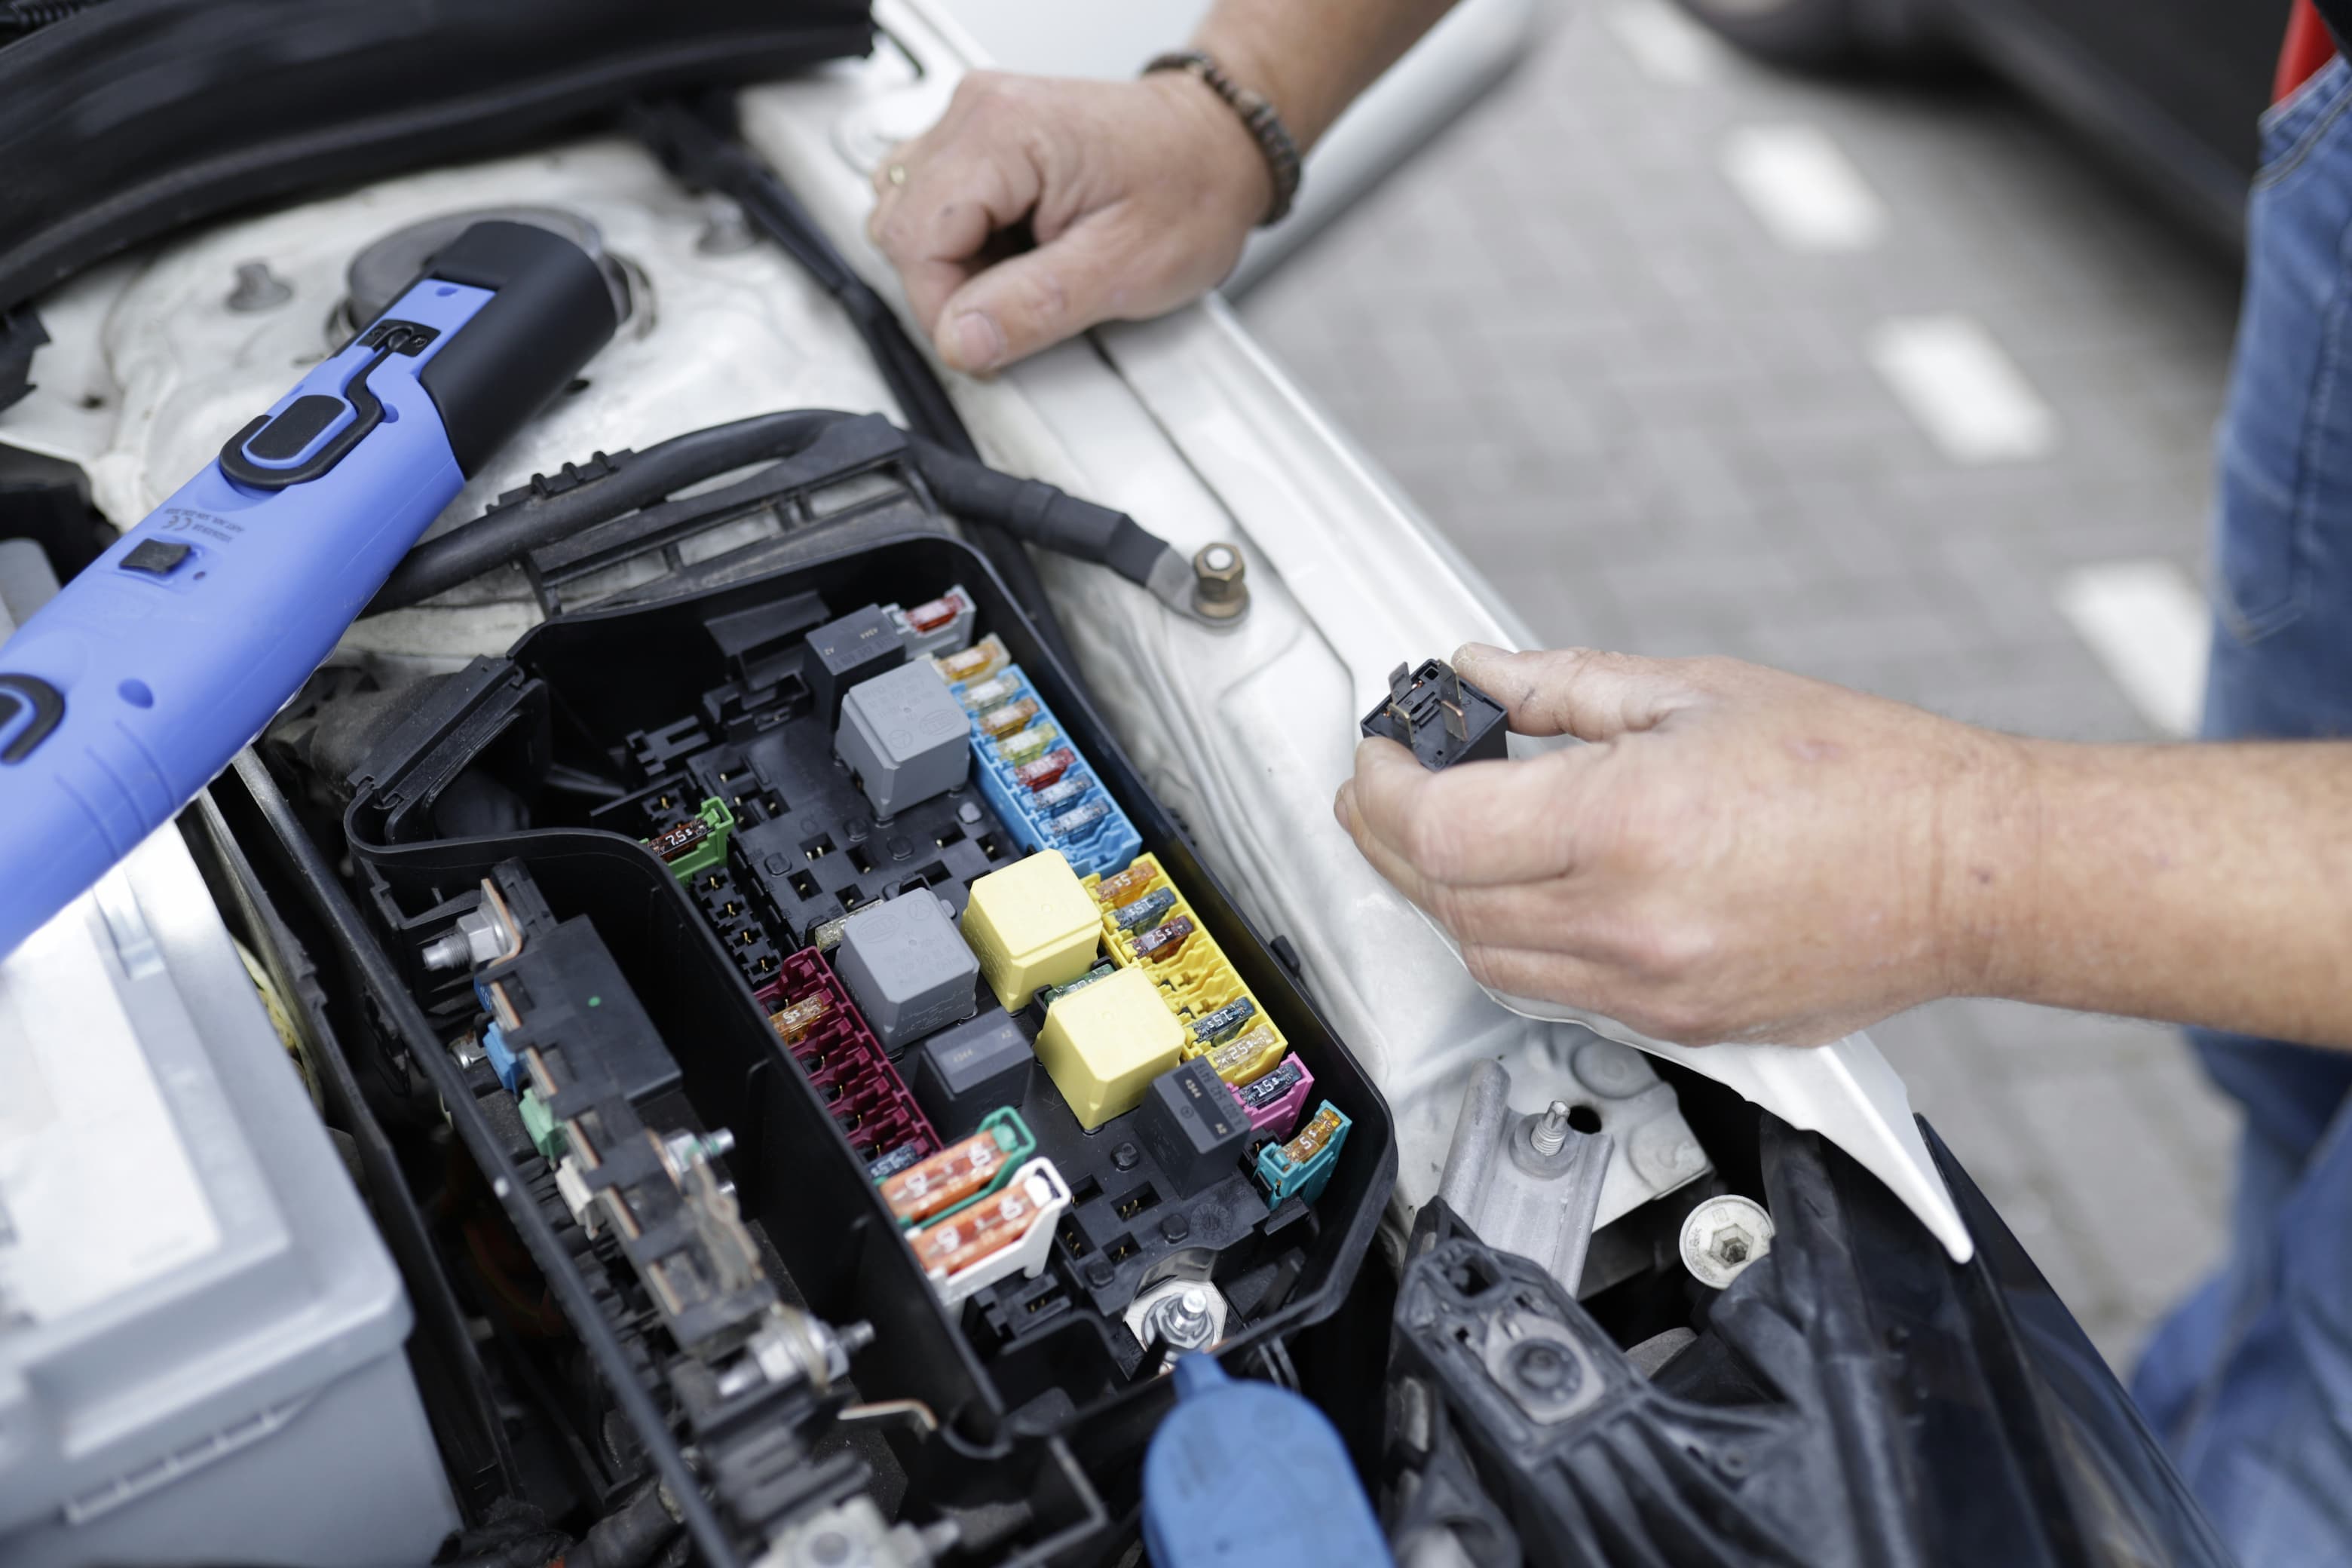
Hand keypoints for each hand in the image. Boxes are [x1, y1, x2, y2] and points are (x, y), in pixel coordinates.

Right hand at [867, 71, 1271, 375]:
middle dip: (949, 287)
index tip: (987, 341)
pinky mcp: (982, 138)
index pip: (915, 239)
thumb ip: (1032, 308)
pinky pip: (935, 204)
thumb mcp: (1122, 268)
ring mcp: (976, 119)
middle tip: (1020, 305)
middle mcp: (979, 111)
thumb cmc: (1192, 190)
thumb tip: (961, 340)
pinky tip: (1015, 250)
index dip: (942, 308)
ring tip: (1025, 271)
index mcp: (1004, 132)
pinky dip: (965, 243)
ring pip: (908, 217)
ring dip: (955, 265)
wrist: (1221, 148)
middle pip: (901, 225)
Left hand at [1334, 644, 2032, 1045]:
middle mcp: (1629, 925)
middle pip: (1447, 900)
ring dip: (1445, 898)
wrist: (1973, 872)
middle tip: (1387, 786)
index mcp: (1626, 826)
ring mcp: (1652, 990)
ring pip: (1487, 960)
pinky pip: (1552, 993)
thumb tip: (1483, 675)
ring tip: (1442, 835)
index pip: (1440, 827)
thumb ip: (1565, 687)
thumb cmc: (1868, 778)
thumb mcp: (1698, 692)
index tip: (1379, 754)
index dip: (1384, 787)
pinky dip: (1511, 941)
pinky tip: (1516, 890)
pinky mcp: (1680, 1027)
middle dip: (1393, 839)